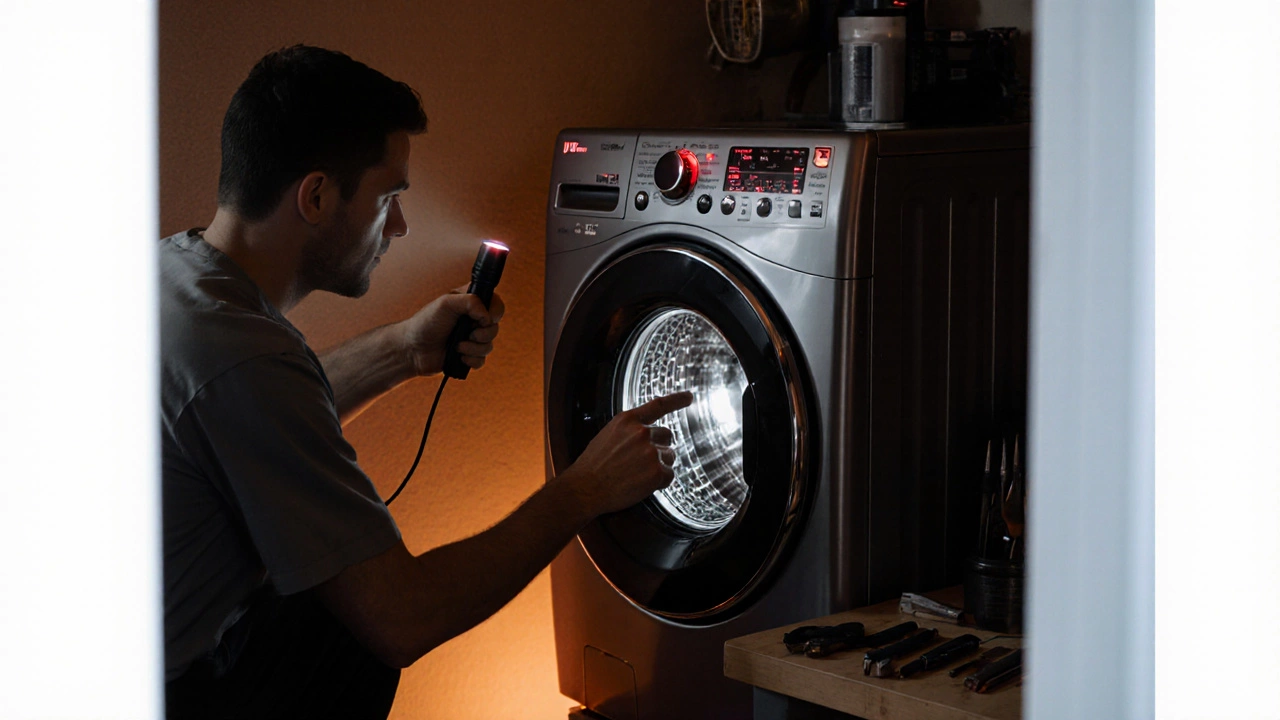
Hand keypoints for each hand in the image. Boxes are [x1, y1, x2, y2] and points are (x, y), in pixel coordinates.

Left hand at [400, 286, 504, 375]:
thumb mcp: (446, 303)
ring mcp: (471, 339)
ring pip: (489, 345)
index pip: (496, 304)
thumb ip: (471, 302)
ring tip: (457, 346)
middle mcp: (473, 320)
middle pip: (495, 327)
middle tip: (469, 333)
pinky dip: (471, 360)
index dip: (494, 312)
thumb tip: (486, 316)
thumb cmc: (426, 323)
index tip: (482, 318)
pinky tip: (458, 357)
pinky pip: (481, 360)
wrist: (412, 349)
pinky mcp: (468, 355)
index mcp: (471, 304)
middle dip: (483, 333)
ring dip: (473, 348)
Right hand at [560, 391, 694, 517]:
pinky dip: (659, 482)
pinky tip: (641, 485)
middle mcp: (641, 432)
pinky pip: (669, 475)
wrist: (584, 489)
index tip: (690, 396)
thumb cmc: (593, 466)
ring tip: (635, 475)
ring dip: (658, 466)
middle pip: (667, 436)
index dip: (677, 400)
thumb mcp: (608, 436)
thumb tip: (647, 436)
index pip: (658, 405)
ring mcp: (650, 452)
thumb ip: (629, 431)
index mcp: (627, 420)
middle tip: (639, 462)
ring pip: (669, 457)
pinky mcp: (656, 472)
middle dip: (658, 448)